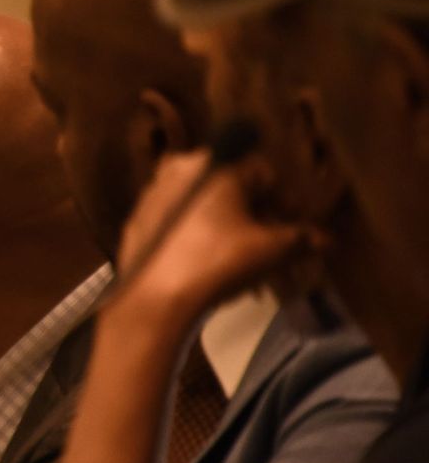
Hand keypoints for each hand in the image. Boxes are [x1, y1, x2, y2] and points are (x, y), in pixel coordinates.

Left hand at [114, 150, 320, 324]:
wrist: (156, 298)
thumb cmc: (220, 261)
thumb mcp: (272, 250)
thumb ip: (302, 239)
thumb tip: (325, 239)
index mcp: (214, 164)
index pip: (263, 173)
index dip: (286, 201)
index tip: (297, 227)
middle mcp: (179, 170)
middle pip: (232, 191)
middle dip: (259, 220)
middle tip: (275, 249)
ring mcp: (152, 195)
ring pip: (205, 209)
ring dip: (231, 232)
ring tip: (248, 267)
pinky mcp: (136, 223)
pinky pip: (178, 224)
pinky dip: (199, 239)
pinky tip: (212, 267)